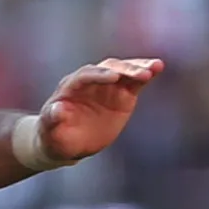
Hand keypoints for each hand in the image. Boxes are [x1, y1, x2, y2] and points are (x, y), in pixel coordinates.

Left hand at [33, 57, 164, 164]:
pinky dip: (145, 74)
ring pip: (123, 71)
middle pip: (107, 68)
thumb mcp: (50, 130)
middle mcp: (90, 80)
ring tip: (155, 67)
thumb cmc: (55, 136)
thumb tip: (57, 109)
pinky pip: (134, 81)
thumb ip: (52, 118)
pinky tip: (157, 68)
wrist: (68, 141)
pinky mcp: (121, 94)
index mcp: (71, 86)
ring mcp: (107, 86)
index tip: (114, 77)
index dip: (100, 75)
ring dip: (138, 68)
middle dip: (124, 70)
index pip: (86, 75)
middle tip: (141, 74)